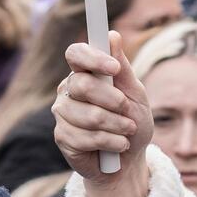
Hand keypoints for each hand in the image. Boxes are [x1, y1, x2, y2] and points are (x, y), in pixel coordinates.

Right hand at [53, 35, 152, 196]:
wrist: (128, 160)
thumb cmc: (131, 121)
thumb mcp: (134, 94)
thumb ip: (123, 68)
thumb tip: (112, 36)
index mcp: (84, 73)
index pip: (76, 54)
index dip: (93, 58)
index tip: (114, 67)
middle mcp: (68, 90)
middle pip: (82, 84)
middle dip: (113, 99)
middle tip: (127, 109)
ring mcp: (62, 114)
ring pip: (88, 115)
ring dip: (117, 124)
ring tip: (127, 130)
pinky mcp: (62, 137)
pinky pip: (87, 137)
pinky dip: (111, 142)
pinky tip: (119, 145)